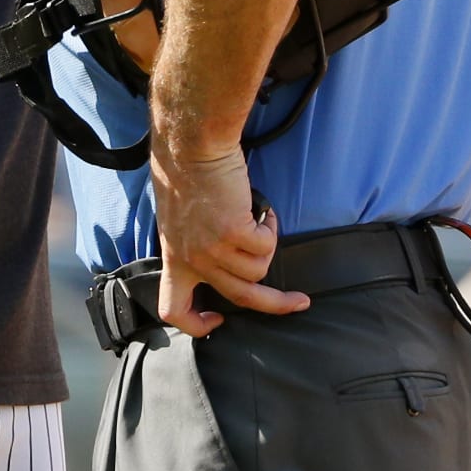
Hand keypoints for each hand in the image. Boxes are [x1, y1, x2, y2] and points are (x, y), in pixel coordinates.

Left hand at [150, 146, 308, 337]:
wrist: (191, 146)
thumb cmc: (183, 172)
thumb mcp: (177, 221)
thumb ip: (192, 243)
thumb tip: (219, 257)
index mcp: (174, 258)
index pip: (173, 310)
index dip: (196, 324)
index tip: (219, 316)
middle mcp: (193, 259)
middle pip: (240, 298)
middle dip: (275, 304)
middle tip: (297, 302)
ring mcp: (214, 247)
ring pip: (259, 270)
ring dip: (267, 246)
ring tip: (259, 220)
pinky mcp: (235, 231)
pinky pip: (267, 245)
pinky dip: (271, 227)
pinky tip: (262, 210)